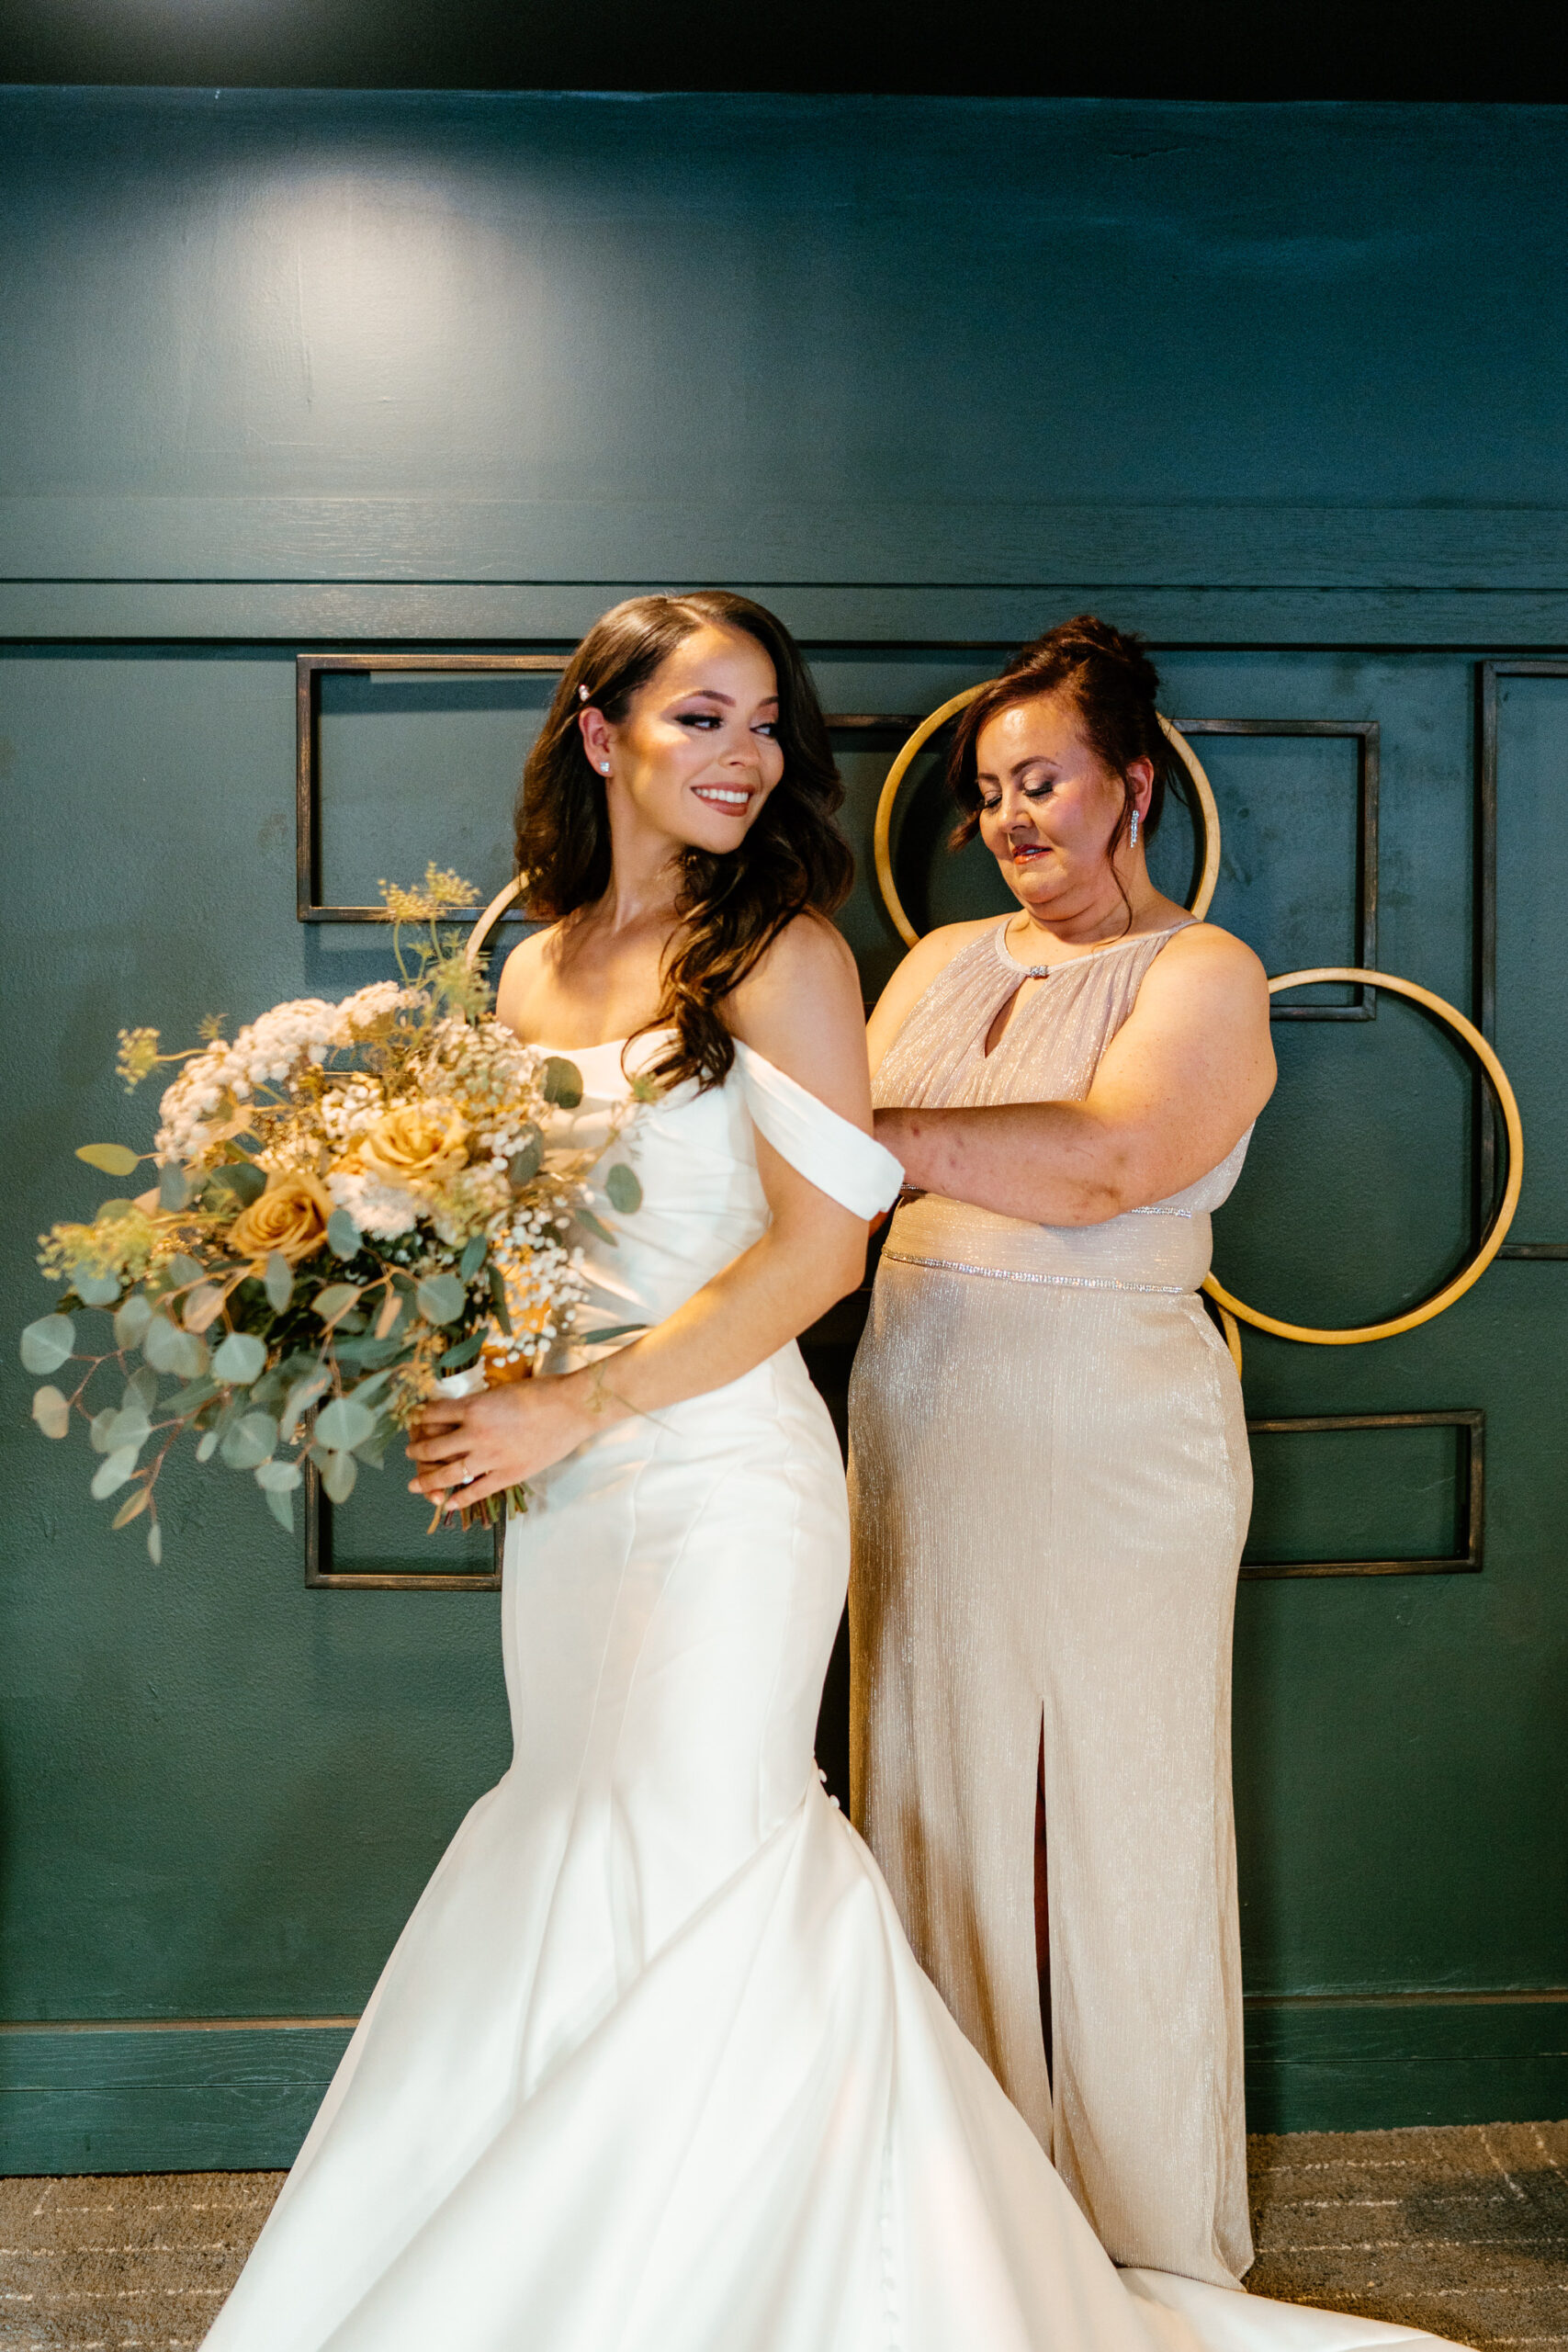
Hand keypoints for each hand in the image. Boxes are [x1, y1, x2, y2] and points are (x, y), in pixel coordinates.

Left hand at [406, 1372, 605, 1510]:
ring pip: (448, 1473)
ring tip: (415, 1484)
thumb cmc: (542, 1391)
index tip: (414, 1422)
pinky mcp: (508, 1474)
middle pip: (433, 1446)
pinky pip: (476, 1491)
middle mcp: (475, 1433)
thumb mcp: (501, 1390)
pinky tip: (447, 1502)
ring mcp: (491, 1457)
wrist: (573, 1408)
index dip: (419, 1419)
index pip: (433, 1414)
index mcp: (473, 1406)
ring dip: (427, 1479)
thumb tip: (462, 1415)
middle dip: (416, 1451)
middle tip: (409, 1453)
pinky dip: (459, 1499)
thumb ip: (480, 1405)